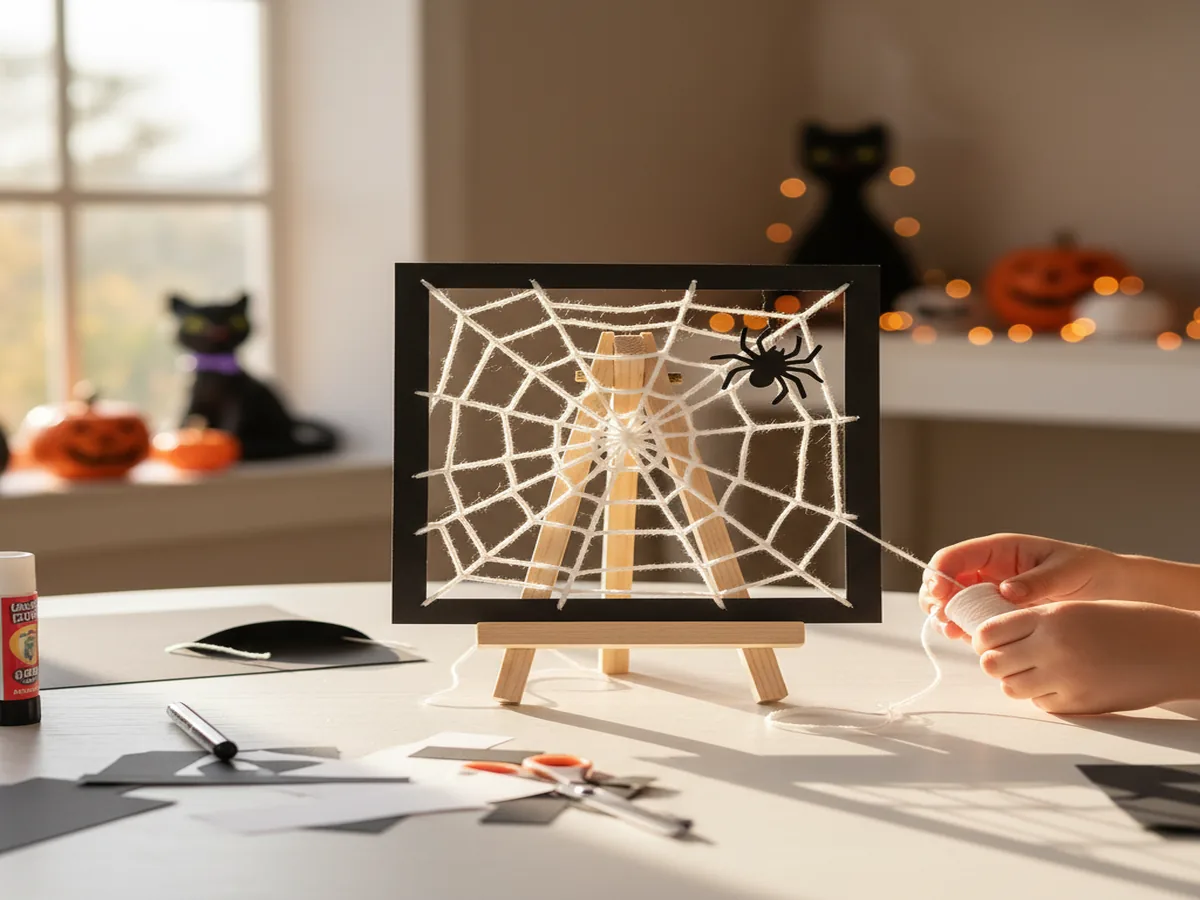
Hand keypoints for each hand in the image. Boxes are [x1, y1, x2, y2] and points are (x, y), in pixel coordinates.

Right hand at [918, 533, 1119, 640]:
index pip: (956, 556)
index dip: (940, 574)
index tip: (940, 594)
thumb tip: (1006, 591)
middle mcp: (990, 571)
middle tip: (942, 617)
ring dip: (947, 616)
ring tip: (952, 631)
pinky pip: (972, 621)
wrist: (1114, 592)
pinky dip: (964, 630)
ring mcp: (992, 594)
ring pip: (954, 603)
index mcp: (1001, 550)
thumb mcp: (1068, 571)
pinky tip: (966, 639)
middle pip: (946, 581)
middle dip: (937, 598)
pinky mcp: (1000, 616)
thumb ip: (1036, 581)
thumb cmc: (1091, 572)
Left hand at [973, 600, 1199, 714]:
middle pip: (992, 663)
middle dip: (995, 661)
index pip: (988, 632)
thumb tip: (996, 636)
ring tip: (1034, 671)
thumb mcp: (1075, 608)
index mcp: (1049, 618)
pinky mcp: (1079, 704)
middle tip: (1008, 658)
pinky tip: (1058, 683)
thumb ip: (1036, 621)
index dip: (983, 639)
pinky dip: (1041, 696)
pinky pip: (1039, 704)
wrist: (1173, 649)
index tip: (988, 641)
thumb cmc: (1130, 623)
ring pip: (1010, 687)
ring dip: (1016, 680)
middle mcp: (1052, 648)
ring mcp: (1064, 679)